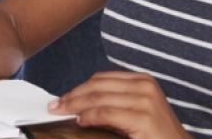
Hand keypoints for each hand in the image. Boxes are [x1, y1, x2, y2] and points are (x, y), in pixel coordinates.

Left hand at [49, 71, 189, 138]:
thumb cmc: (156, 135)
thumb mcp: (136, 111)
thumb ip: (114, 102)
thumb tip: (79, 104)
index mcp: (143, 80)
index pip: (101, 79)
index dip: (78, 88)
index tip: (62, 98)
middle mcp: (145, 86)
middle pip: (97, 85)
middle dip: (72, 96)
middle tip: (55, 106)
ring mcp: (145, 100)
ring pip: (98, 98)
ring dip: (75, 105)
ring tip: (61, 112)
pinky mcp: (143, 118)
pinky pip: (105, 113)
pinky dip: (88, 116)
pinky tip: (79, 121)